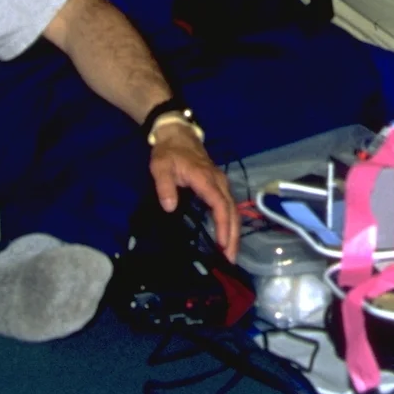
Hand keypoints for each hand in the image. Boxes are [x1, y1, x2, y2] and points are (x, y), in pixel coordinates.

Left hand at [150, 129, 237, 255]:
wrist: (177, 134)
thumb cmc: (169, 152)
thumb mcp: (160, 167)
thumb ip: (165, 187)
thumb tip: (170, 208)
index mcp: (206, 179)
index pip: (220, 205)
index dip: (223, 225)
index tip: (221, 245)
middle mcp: (218, 182)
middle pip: (232, 210)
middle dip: (233, 235)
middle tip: (230, 259)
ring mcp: (220, 183)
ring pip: (233, 209)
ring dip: (233, 231)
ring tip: (230, 253)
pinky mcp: (218, 185)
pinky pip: (228, 206)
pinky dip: (230, 223)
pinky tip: (226, 236)